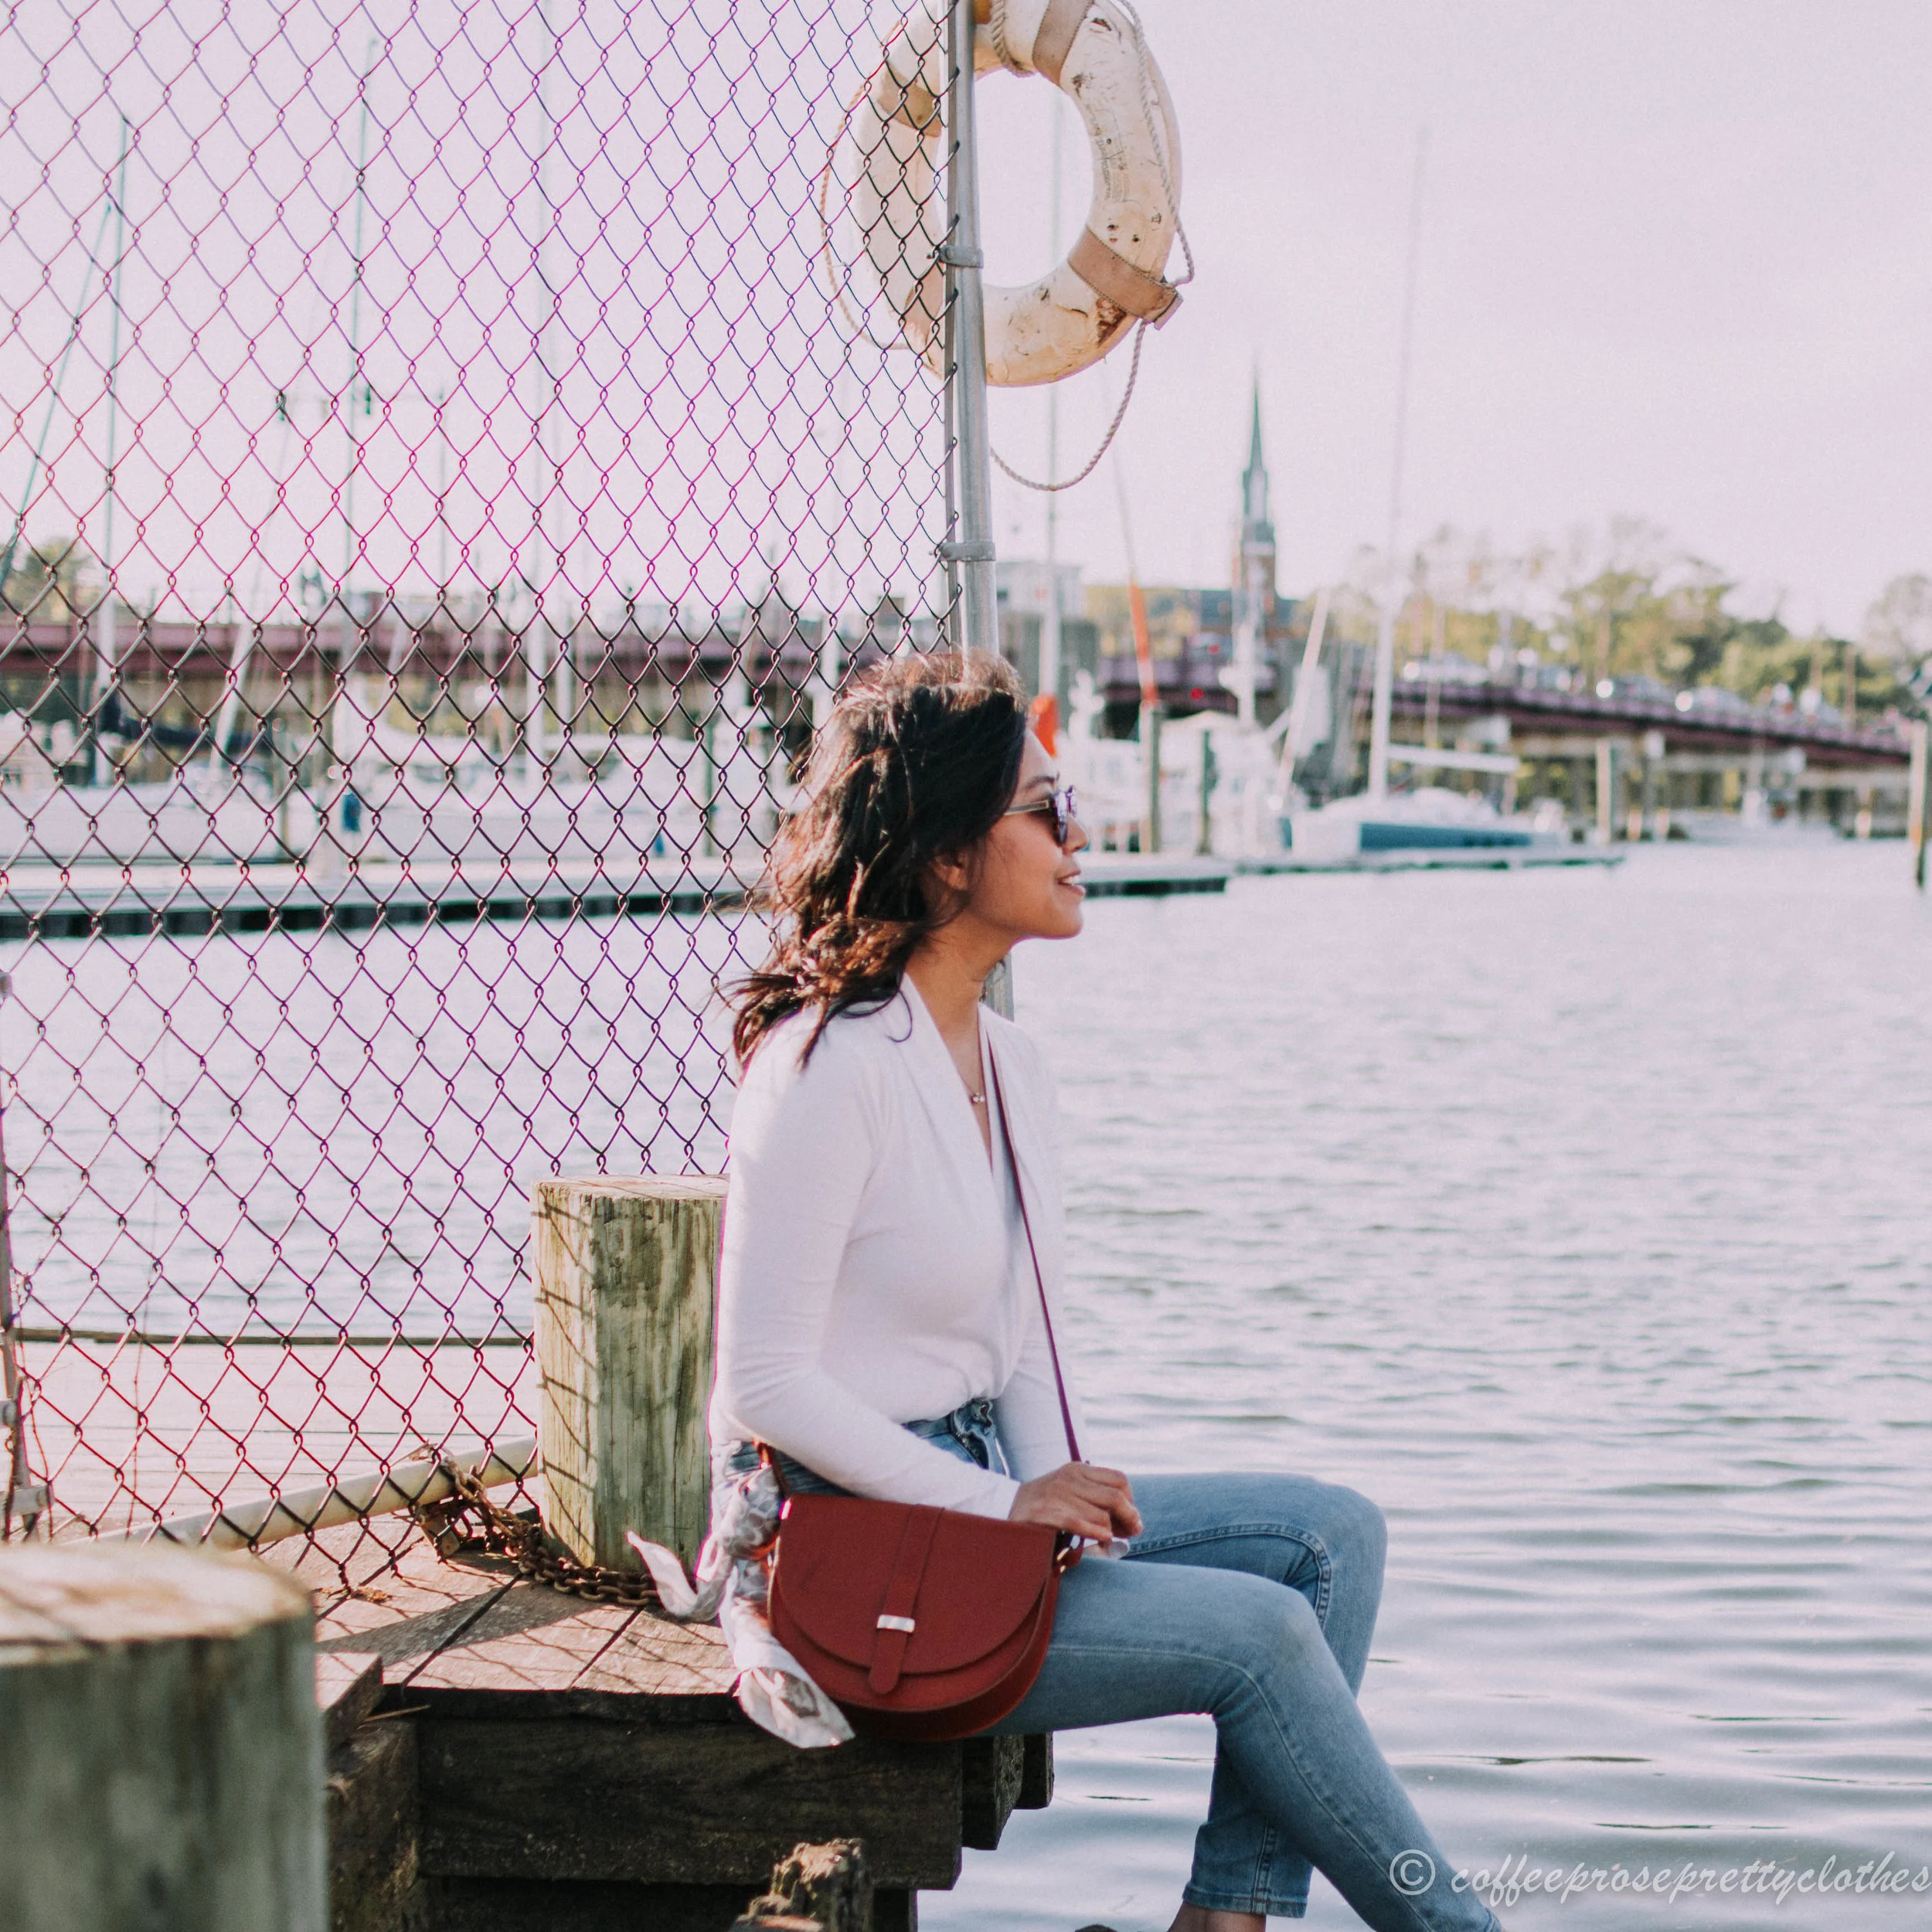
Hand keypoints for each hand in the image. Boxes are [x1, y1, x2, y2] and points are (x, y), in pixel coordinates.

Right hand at [1009, 1462, 1141, 1540]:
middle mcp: (1069, 1478)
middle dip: (1129, 1518)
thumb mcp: (1069, 1493)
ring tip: (1109, 1543)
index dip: (1131, 1502)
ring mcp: (1057, 1494)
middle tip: (1132, 1534)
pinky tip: (1100, 1540)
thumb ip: (1096, 1500)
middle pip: (1115, 1497)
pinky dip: (1096, 1534)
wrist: (1003, 1508)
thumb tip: (1133, 1522)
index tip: (1131, 1520)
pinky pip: (1080, 1524)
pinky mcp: (1046, 1513)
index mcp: (1078, 1470)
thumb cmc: (1043, 1507)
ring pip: (1102, 1514)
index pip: (1119, 1480)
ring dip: (1111, 1533)